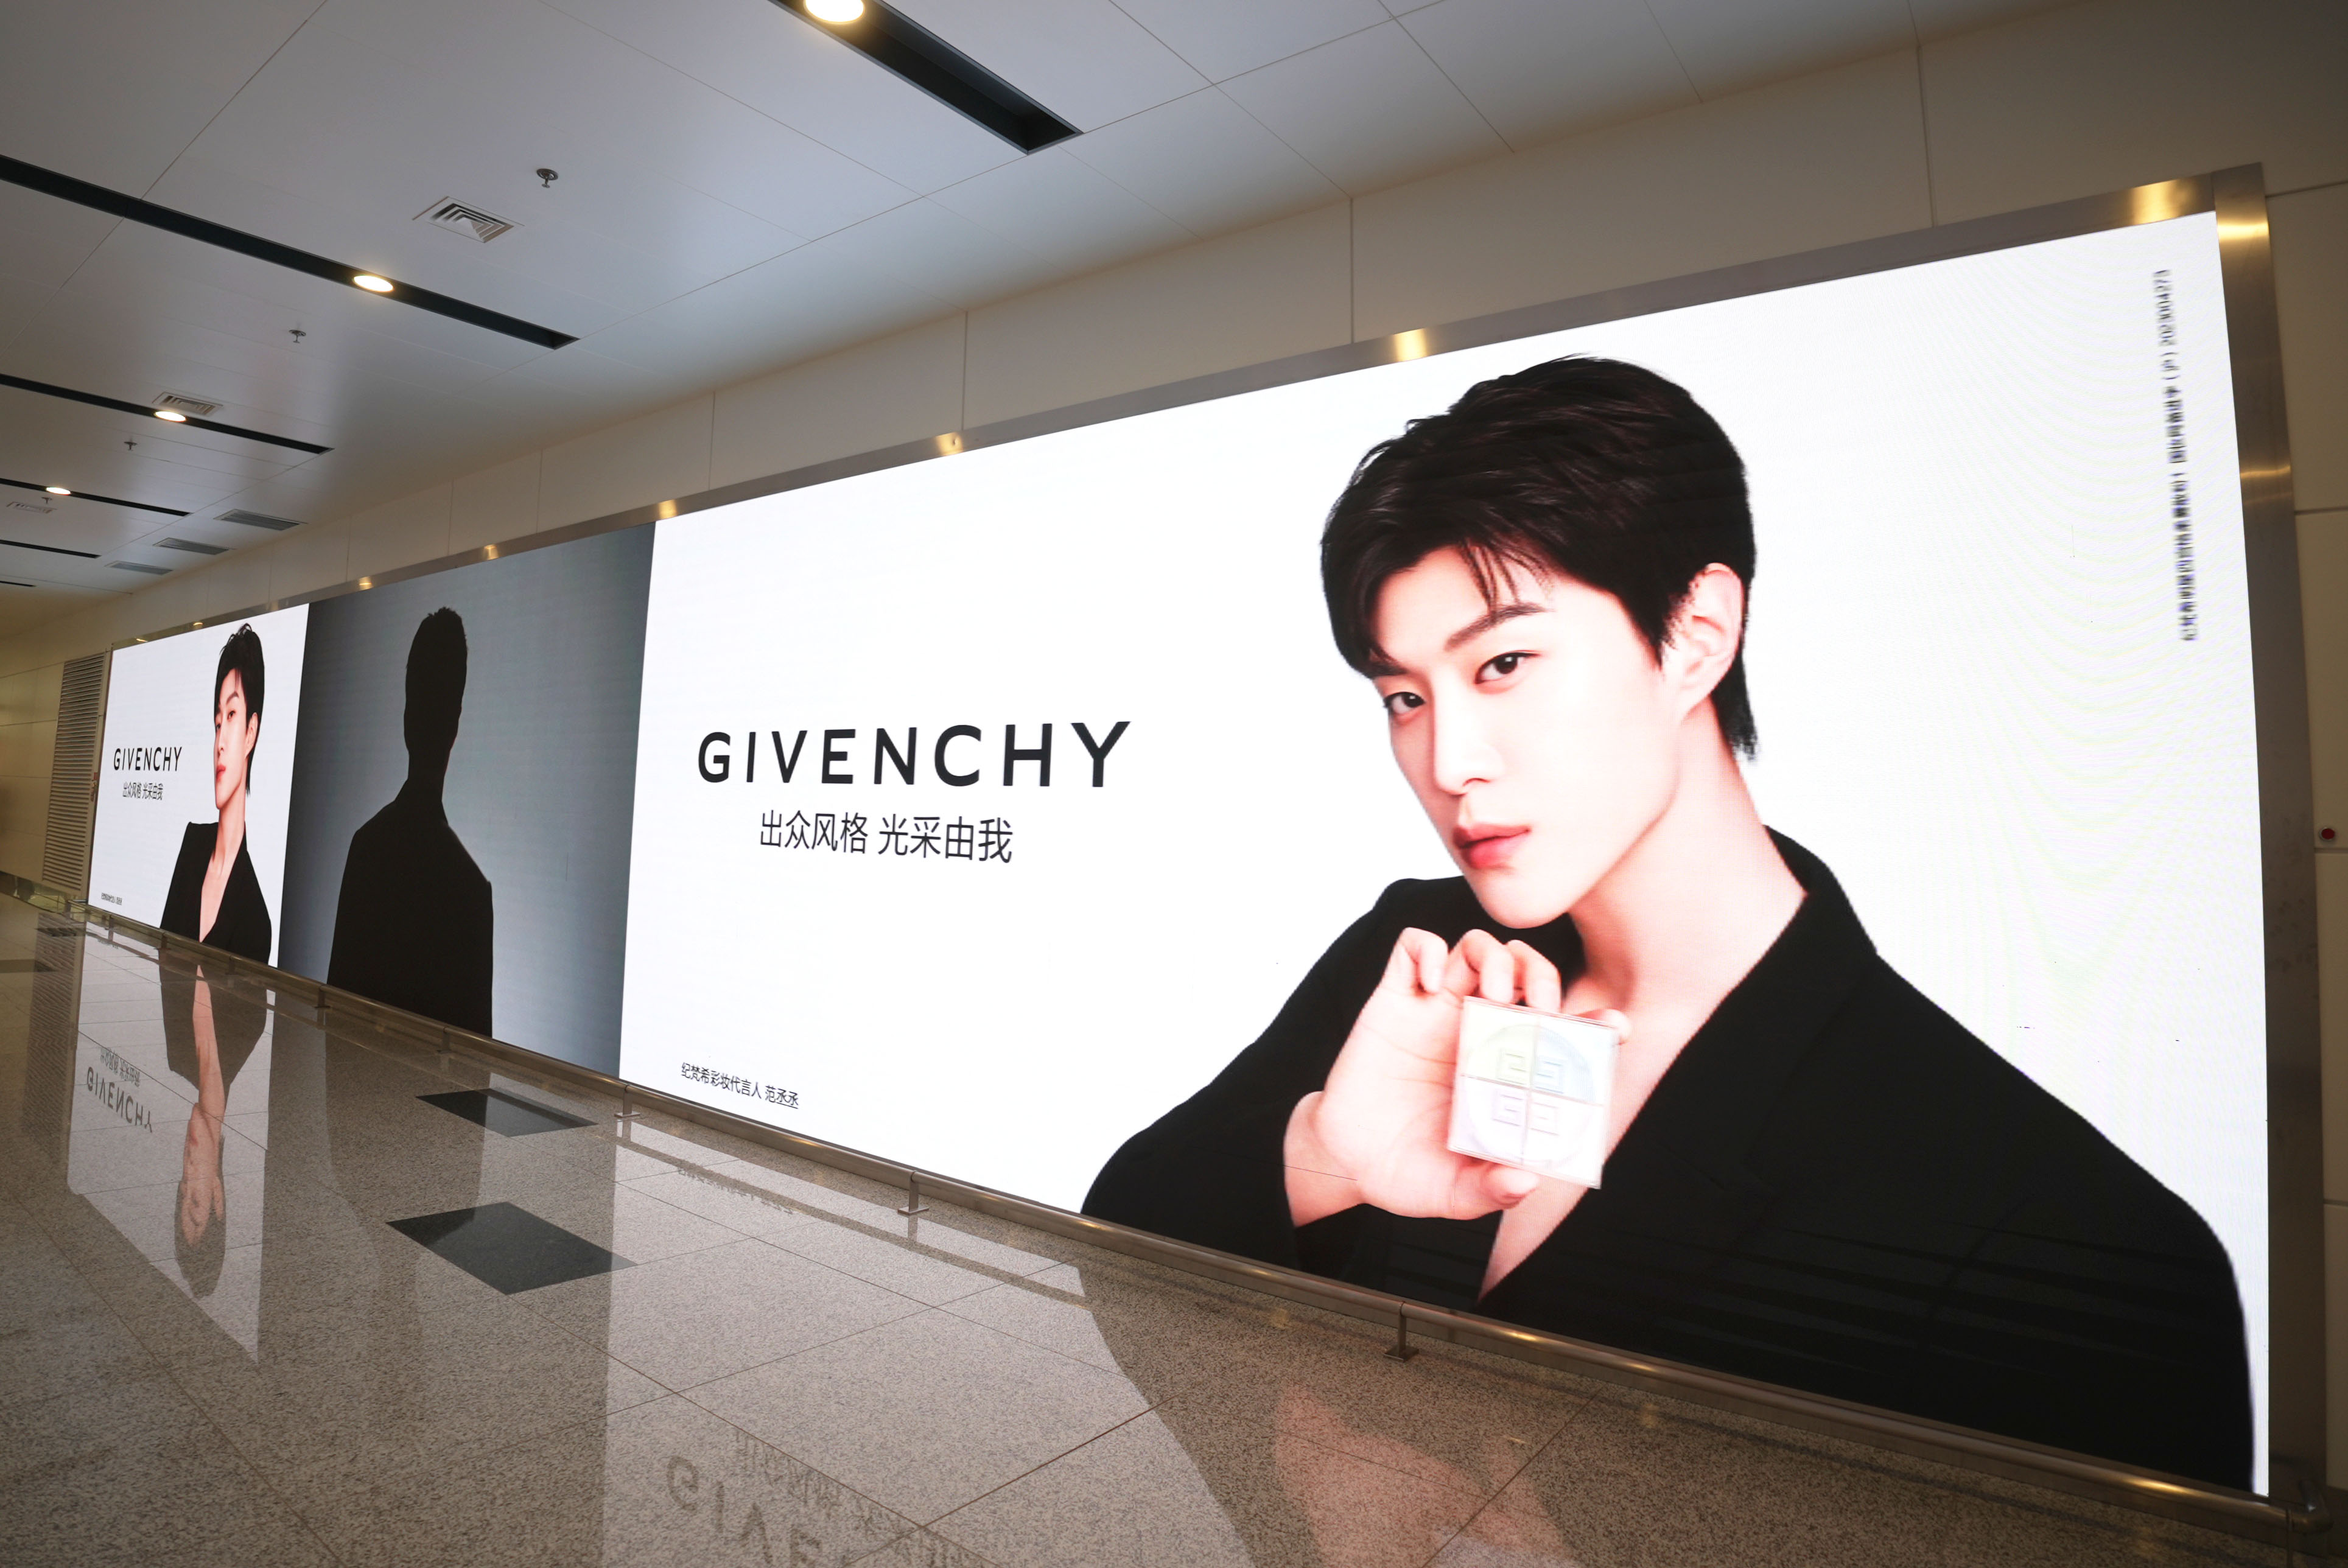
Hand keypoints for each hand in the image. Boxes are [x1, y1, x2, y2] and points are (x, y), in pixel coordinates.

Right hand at [1285, 929, 1576, 1224]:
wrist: (1344, 1161)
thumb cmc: (1407, 1171)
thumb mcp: (1454, 1193)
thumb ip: (1491, 1191)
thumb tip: (1527, 1180)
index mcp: (1505, 1070)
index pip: (1563, 1031)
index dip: (1594, 1021)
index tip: (1616, 1027)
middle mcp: (1476, 1031)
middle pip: (1524, 970)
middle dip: (1540, 974)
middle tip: (1538, 1007)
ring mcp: (1434, 1011)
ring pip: (1477, 948)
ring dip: (1493, 956)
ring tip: (1490, 993)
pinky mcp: (1392, 1000)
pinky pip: (1412, 947)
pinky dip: (1425, 950)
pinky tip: (1428, 984)